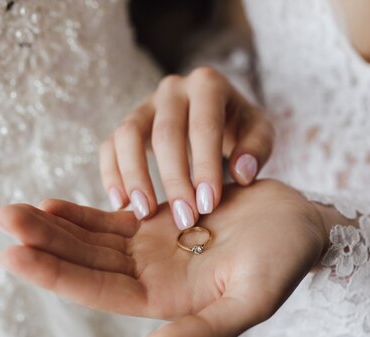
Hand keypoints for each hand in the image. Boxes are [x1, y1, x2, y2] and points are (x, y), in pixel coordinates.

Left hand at [0, 180, 326, 336]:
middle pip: (87, 262)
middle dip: (44, 242)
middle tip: (3, 218)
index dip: (56, 274)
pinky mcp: (160, 222)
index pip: (100, 291)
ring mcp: (153, 249)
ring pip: (94, 239)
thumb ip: (205, 331)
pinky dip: (83, 213)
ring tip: (15, 209)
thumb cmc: (283, 262)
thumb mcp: (252, 300)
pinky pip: (113, 218)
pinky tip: (53, 203)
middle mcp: (151, 277)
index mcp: (167, 300)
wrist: (298, 225)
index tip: (13, 254)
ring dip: (55, 225)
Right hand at [99, 66, 272, 229]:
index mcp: (208, 84)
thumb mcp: (259, 132)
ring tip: (145, 214)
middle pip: (166, 133)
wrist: (218, 115)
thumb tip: (242, 174)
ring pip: (128, 135)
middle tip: (184, 219)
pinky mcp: (128, 124)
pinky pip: (110, 145)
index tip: (209, 205)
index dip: (205, 166)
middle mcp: (172, 88)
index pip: (204, 126)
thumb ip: (256, 149)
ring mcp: (145, 104)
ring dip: (135, 177)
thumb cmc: (240, 127)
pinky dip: (111, 174)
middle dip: (175, 180)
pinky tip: (121, 205)